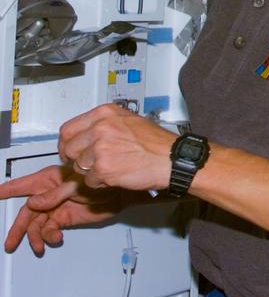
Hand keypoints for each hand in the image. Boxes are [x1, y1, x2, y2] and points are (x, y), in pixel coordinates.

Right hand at [0, 165, 123, 255]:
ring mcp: (55, 207)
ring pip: (36, 225)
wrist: (120, 196)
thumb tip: (33, 204)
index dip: (7, 190)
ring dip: (35, 238)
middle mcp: (48, 194)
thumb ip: (54, 195)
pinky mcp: (63, 219)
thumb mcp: (76, 186)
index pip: (22, 185)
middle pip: (26, 213)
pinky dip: (49, 237)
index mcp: (49, 180)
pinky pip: (49, 230)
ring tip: (39, 247)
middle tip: (10, 244)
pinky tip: (56, 239)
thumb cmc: (101, 183)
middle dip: (17, 229)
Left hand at [58, 104, 175, 191]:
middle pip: (69, 149)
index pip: (68, 129)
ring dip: (91, 172)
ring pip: (78, 166)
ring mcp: (100, 148)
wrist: (173, 159)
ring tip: (111, 168)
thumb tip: (85, 134)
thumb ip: (105, 124)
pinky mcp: (103, 168)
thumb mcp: (130, 121)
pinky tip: (116, 176)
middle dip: (77, 159)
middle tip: (89, 164)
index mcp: (106, 113)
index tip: (69, 150)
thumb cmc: (158, 143)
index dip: (66, 143)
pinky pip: (89, 181)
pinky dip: (100, 183)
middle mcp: (101, 128)